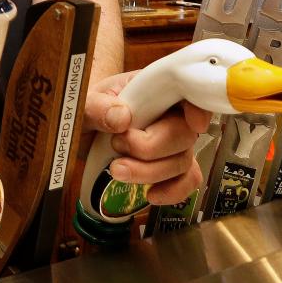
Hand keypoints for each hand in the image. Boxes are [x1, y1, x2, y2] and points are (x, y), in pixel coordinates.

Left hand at [83, 70, 210, 204]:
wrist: (84, 137)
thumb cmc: (90, 113)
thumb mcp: (84, 104)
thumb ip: (96, 107)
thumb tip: (121, 117)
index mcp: (153, 88)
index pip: (188, 92)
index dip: (197, 108)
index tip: (194, 123)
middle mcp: (169, 115)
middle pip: (185, 134)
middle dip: (150, 148)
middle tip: (118, 145)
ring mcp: (173, 143)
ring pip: (183, 162)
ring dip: (150, 172)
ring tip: (117, 169)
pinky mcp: (169, 167)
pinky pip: (186, 181)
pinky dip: (172, 191)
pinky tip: (150, 193)